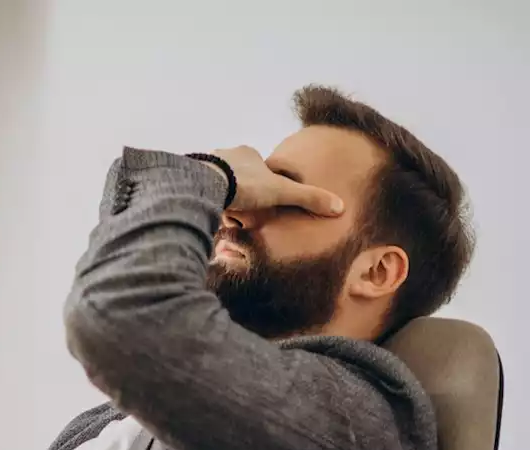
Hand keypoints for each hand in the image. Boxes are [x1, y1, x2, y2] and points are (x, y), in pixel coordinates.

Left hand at [208, 145, 344, 216]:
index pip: (260, 170)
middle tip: (242, 212)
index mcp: (247, 153)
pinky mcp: (190, 179)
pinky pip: (202, 194)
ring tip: (225, 215)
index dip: (263, 188)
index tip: (262, 202)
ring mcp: (205, 166)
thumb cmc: (245, 185)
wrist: (205, 186)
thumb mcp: (282, 193)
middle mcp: (225, 155)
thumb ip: (308, 199)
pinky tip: (209, 214)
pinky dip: (207, 203)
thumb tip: (339, 207)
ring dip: (223, 201)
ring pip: (219, 187)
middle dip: (242, 196)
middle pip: (238, 179)